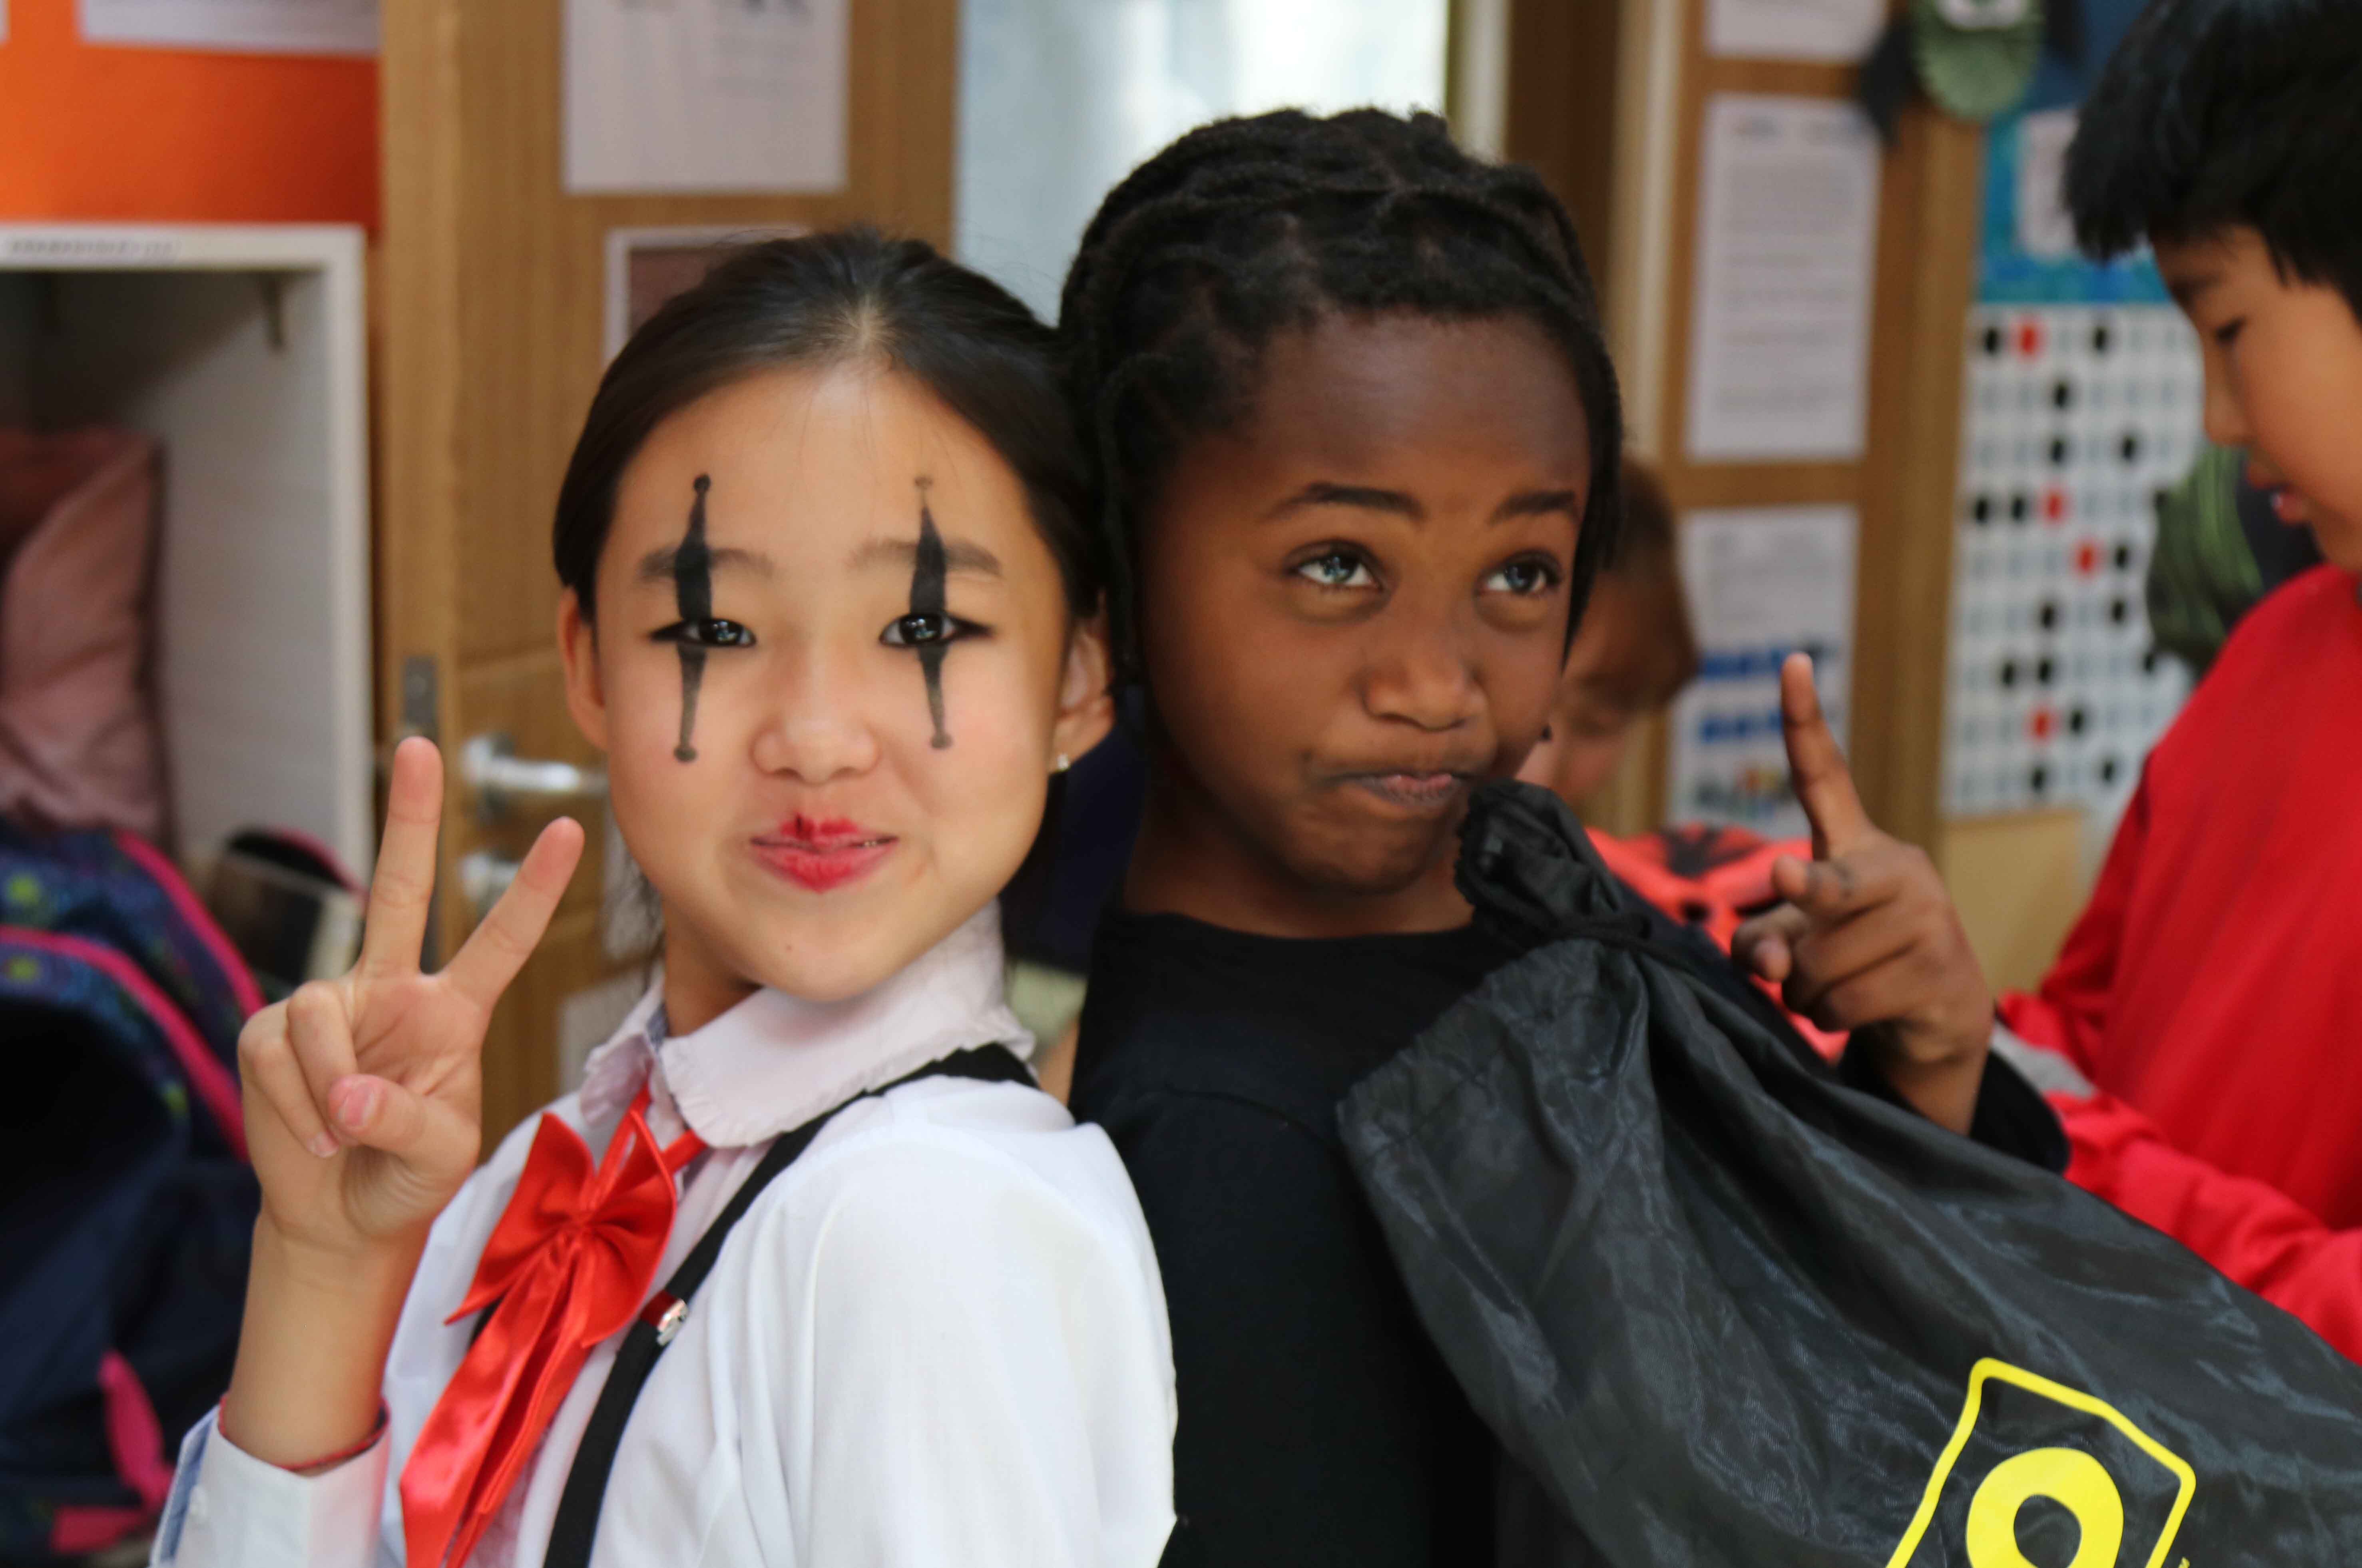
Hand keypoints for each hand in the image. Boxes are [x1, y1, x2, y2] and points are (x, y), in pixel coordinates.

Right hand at [237, 736, 584, 1258]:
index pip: (502, 941)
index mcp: (455, 1012)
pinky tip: (311, 1131)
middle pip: (401, 890)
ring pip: (320, 1014)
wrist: (341, 1214)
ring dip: (327, 1090)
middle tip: (419, 745)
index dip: (534, 888)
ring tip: (343, 1133)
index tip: (571, 828)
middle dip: (408, 818)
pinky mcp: (270, 1033)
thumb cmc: (407, 1177)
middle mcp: (394, 991)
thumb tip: (350, 1093)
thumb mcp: (436, 1156)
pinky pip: (278, 1053)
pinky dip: (294, 1106)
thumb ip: (405, 1119)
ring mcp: (332, 1006)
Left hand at [1730, 655, 1990, 1132]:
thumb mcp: (1789, 945)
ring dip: (1808, 992)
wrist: (1932, 1019)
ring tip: (1837, 991)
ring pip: (1823, 962)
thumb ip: (1759, 942)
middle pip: (1821, 891)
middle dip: (1801, 905)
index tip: (1792, 661)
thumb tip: (1776, 957)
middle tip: (1790, 892)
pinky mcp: (1942, 968)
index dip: (1803, 722)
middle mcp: (1897, 867)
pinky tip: (1858, 1012)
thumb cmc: (1847, 966)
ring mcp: (1927, 914)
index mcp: (1855, 847)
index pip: (1825, 777)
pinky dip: (1831, 1017)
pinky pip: (1847, 1001)